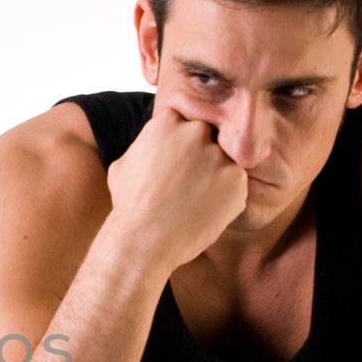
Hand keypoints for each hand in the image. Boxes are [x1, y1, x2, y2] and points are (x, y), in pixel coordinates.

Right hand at [105, 100, 248, 270]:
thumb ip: (145, 146)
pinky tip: (204, 211)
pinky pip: (235, 184)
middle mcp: (197, 132)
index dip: (179, 143)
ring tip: (193, 200)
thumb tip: (152, 144)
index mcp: (168, 122)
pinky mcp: (238, 180)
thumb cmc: (129, 205)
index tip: (175, 162)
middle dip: (200, 155)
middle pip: (207, 137)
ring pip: (223, 161)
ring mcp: (220, 155)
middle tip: (187, 182)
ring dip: (214, 176)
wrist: (146, 240)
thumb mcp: (123, 164)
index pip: (183, 121)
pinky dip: (224, 198)